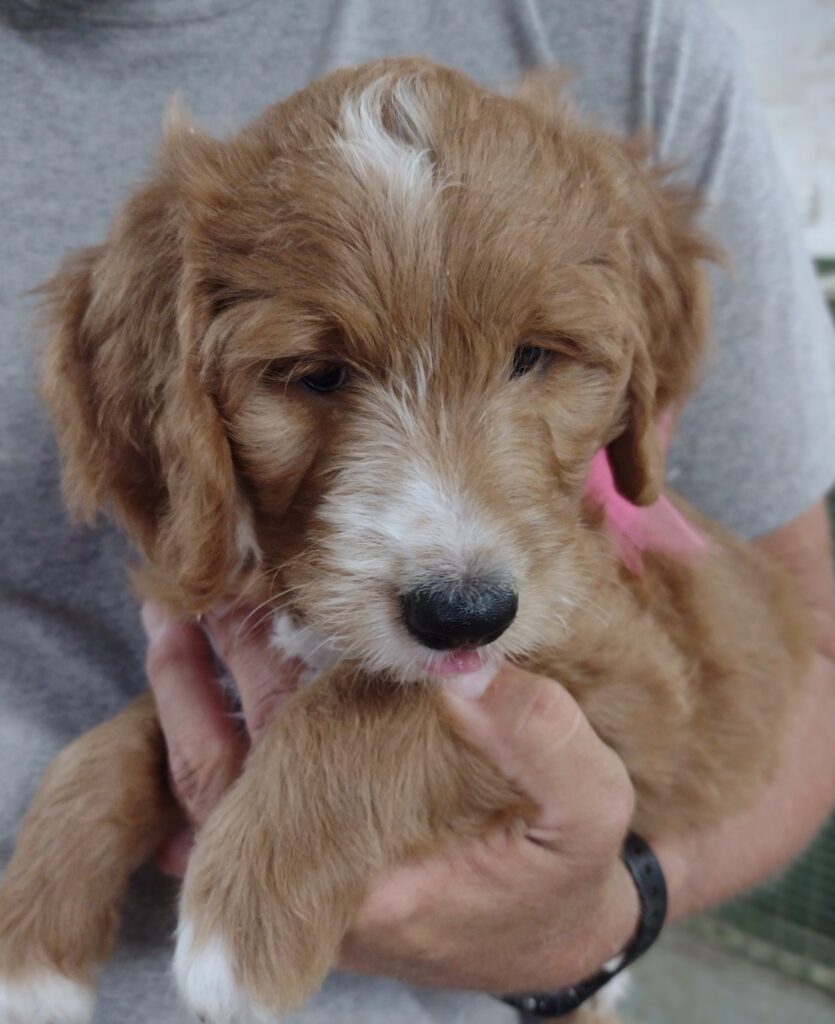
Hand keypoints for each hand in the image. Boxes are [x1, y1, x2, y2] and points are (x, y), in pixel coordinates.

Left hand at [142, 601, 638, 992]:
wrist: (552, 935)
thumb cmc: (565, 873)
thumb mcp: (586, 809)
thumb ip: (541, 738)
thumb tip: (463, 659)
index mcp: (370, 879)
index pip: (275, 780)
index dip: (243, 693)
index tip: (233, 613)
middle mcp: (317, 880)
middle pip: (230, 775)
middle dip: (200, 683)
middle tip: (183, 598)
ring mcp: (309, 865)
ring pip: (224, 782)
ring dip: (195, 699)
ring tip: (175, 619)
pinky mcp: (315, 848)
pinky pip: (239, 793)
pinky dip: (214, 731)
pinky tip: (201, 672)